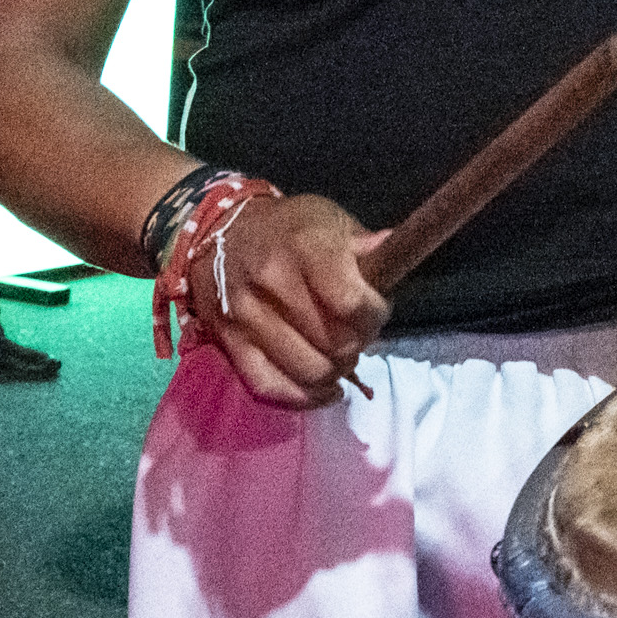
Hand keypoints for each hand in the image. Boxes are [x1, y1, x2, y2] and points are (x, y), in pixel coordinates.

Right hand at [185, 193, 388, 409]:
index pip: (352, 303)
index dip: (375, 316)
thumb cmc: (290, 227)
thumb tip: (396, 251)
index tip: (377, 312)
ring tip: (342, 357)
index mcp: (305, 247)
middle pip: (333, 342)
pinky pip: (269, 386)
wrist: (220, 232)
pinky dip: (304, 397)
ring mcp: (246, 316)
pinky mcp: (229, 343)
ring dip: (334, 372)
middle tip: (359, 335)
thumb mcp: (331, 220)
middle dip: (357, 344)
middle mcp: (272, 282)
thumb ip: (366, 245)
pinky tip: (325, 389)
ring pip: (306, 370)